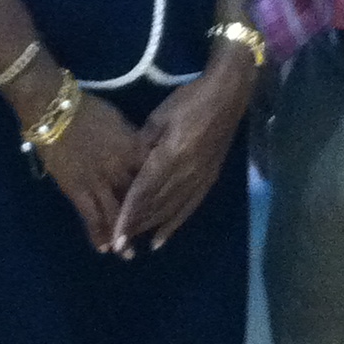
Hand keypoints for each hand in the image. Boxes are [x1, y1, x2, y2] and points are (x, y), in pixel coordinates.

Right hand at [27, 84, 145, 253]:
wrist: (52, 109)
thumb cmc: (88, 109)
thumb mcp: (119, 120)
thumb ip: (133, 142)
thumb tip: (143, 156)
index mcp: (134, 149)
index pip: (154, 177)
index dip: (162, 195)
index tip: (167, 209)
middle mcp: (120, 170)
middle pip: (137, 201)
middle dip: (144, 222)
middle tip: (150, 238)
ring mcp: (98, 182)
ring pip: (115, 215)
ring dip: (122, 236)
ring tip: (128, 253)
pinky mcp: (77, 189)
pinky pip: (89, 216)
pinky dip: (96, 233)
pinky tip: (103, 248)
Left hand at [113, 62, 252, 254]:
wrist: (227, 97)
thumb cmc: (189, 101)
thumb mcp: (158, 118)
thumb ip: (142, 146)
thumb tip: (129, 169)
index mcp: (172, 156)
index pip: (144, 192)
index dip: (129, 215)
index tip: (116, 235)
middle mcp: (187, 173)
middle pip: (157, 206)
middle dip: (137, 227)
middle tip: (119, 247)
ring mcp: (200, 179)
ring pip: (171, 210)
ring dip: (151, 228)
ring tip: (134, 244)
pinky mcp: (208, 180)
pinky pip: (188, 208)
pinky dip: (173, 225)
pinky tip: (161, 240)